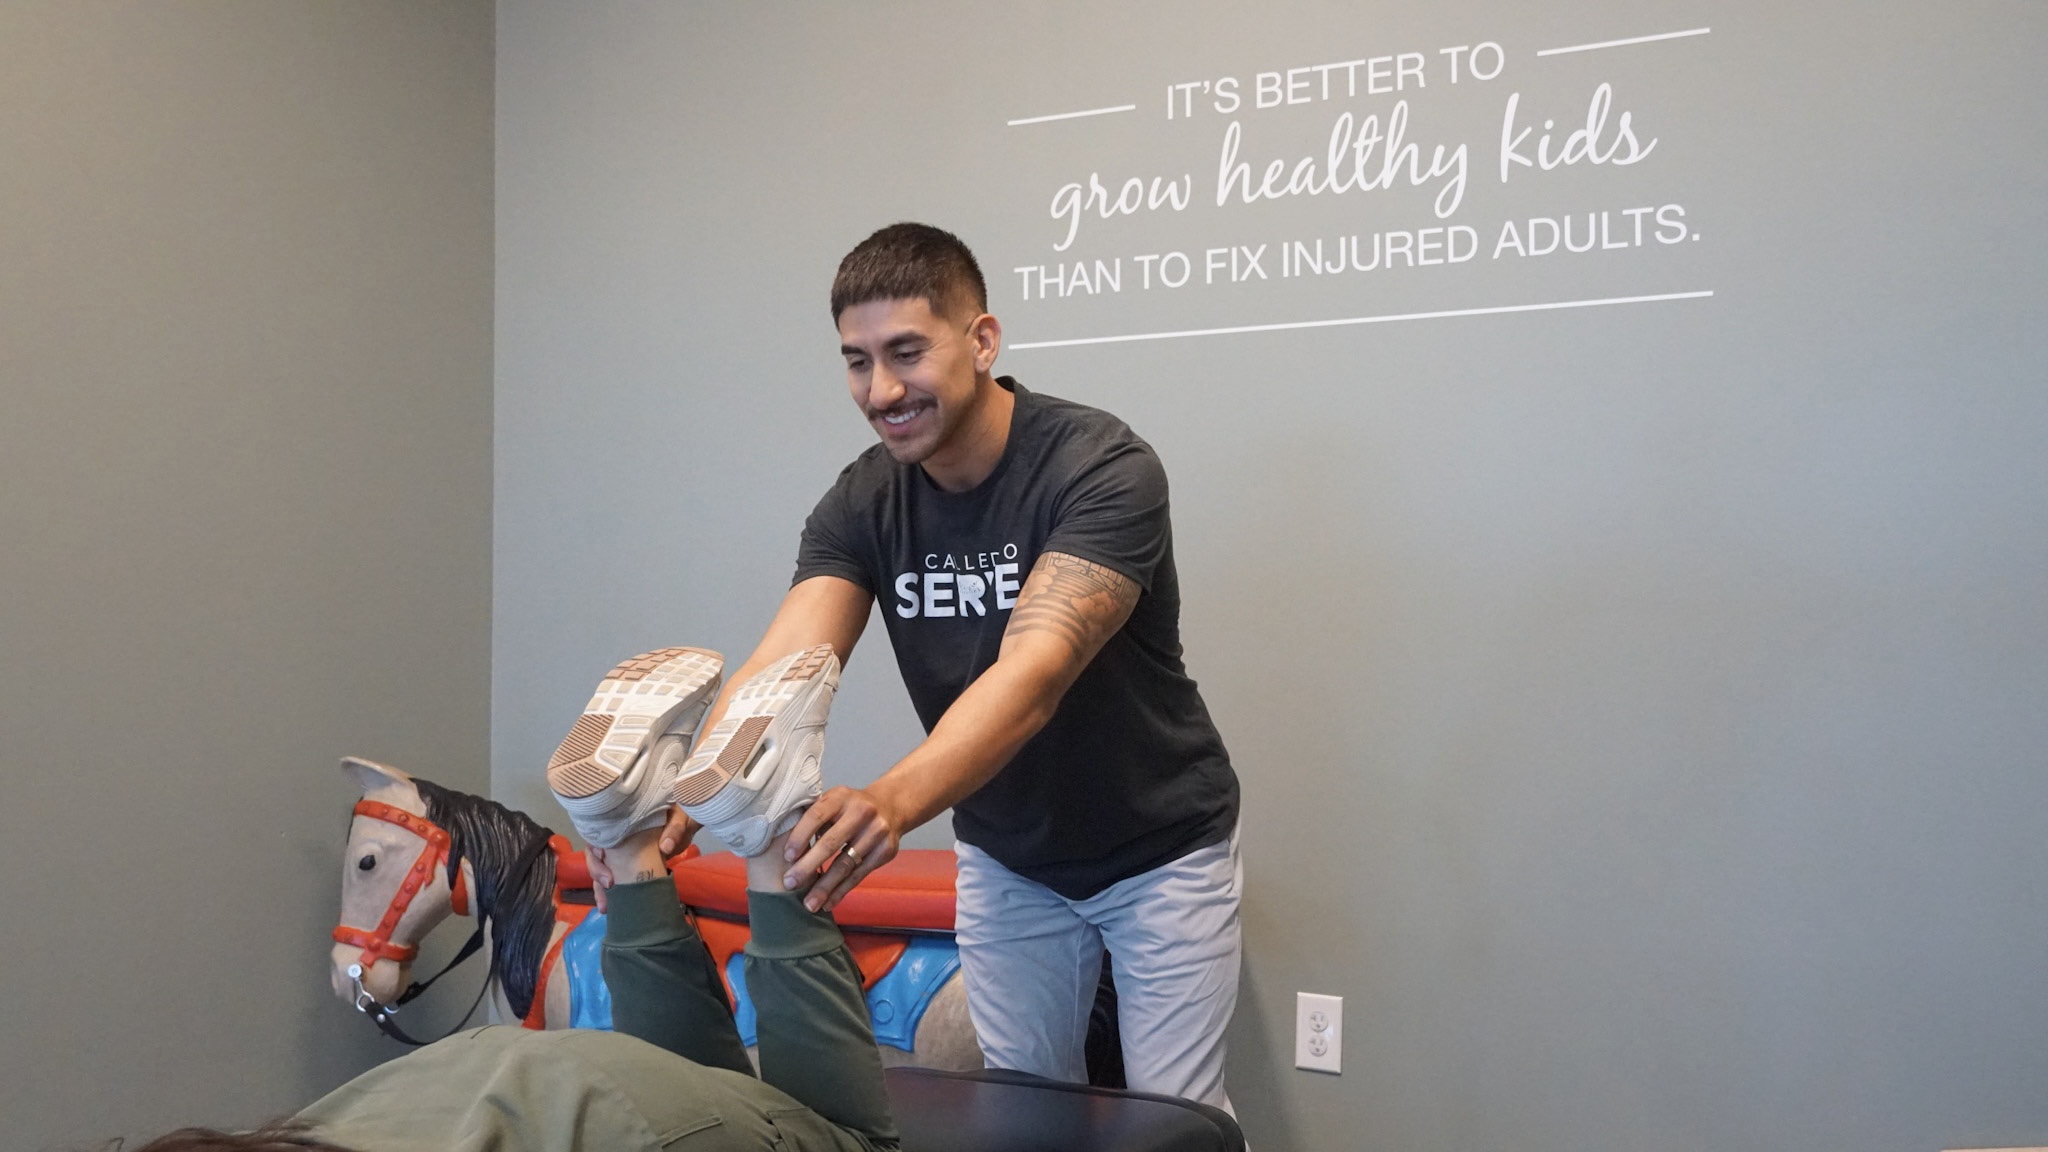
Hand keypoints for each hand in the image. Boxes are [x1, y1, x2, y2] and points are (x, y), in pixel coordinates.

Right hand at [585, 806, 699, 912]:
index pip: (599, 833)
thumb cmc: (680, 816)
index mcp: (623, 823)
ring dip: (600, 889)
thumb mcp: (679, 818)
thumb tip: (665, 847)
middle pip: (596, 854)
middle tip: (608, 885)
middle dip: (597, 872)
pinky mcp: (630, 867)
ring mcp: (622, 854)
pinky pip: (616, 880)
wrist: (687, 827)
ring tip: (605, 907)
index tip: (603, 858)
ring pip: (603, 870)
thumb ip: (674, 829)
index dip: (595, 848)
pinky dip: (611, 894)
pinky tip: (610, 907)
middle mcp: (617, 838)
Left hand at [783, 786, 902, 912]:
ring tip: (808, 904)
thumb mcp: (833, 802)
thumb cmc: (848, 808)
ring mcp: (877, 832)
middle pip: (831, 843)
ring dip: (825, 887)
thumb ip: (812, 818)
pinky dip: (841, 891)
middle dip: (808, 866)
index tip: (787, 857)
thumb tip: (779, 843)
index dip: (800, 836)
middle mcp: (862, 812)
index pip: (816, 816)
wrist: (891, 806)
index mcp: (841, 796)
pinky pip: (859, 875)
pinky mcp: (886, 851)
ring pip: (846, 864)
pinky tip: (828, 903)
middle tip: (789, 884)